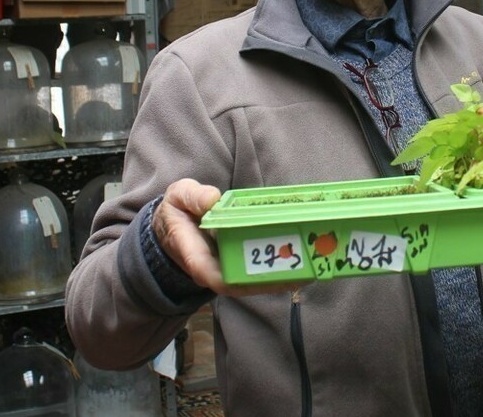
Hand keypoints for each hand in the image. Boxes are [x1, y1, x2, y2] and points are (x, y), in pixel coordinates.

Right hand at [153, 179, 298, 296]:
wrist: (171, 224)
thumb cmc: (177, 210)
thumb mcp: (178, 197)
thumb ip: (193, 197)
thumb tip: (213, 199)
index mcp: (196, 257)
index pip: (219, 278)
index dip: (245, 282)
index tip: (271, 278)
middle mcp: (214, 270)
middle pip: (245, 284)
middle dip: (274, 281)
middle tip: (305, 270)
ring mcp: (226, 270)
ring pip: (255, 282)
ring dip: (282, 277)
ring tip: (311, 268)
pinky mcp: (236, 264)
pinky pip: (257, 272)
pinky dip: (279, 269)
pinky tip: (301, 260)